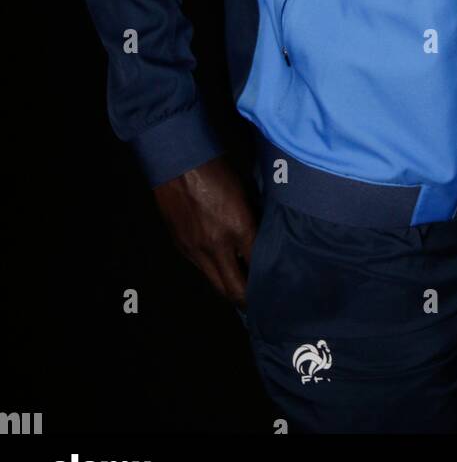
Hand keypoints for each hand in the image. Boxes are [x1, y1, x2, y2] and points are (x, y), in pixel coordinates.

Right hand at [153, 155, 257, 306]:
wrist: (177, 161)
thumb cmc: (216, 170)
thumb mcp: (245, 192)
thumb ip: (253, 218)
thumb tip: (261, 236)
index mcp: (238, 228)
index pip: (258, 267)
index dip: (268, 279)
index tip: (275, 285)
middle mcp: (217, 246)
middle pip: (235, 290)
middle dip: (248, 299)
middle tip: (259, 300)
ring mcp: (196, 250)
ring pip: (216, 285)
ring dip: (229, 288)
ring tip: (243, 287)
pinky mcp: (181, 248)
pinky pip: (201, 270)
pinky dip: (214, 272)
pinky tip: (222, 266)